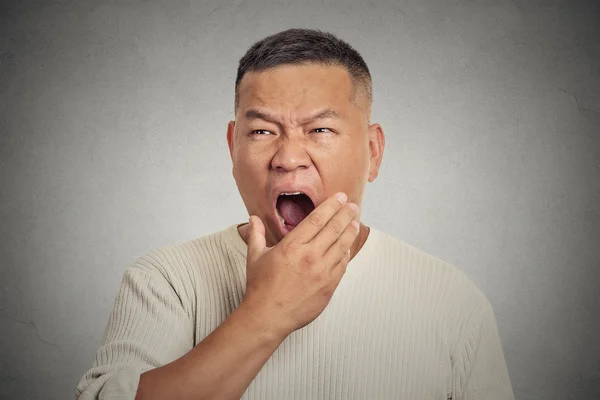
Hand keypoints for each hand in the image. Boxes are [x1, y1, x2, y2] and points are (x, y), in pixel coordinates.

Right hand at [241, 192, 359, 337]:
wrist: (268, 317)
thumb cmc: (260, 287)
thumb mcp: (255, 256)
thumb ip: (256, 234)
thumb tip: (253, 218)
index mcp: (292, 246)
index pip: (317, 219)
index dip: (331, 205)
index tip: (340, 197)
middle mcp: (309, 256)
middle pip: (334, 228)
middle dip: (346, 214)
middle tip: (353, 206)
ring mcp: (321, 272)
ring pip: (342, 245)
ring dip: (350, 232)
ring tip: (355, 222)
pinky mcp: (328, 286)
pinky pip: (342, 265)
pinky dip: (346, 253)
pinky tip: (347, 247)